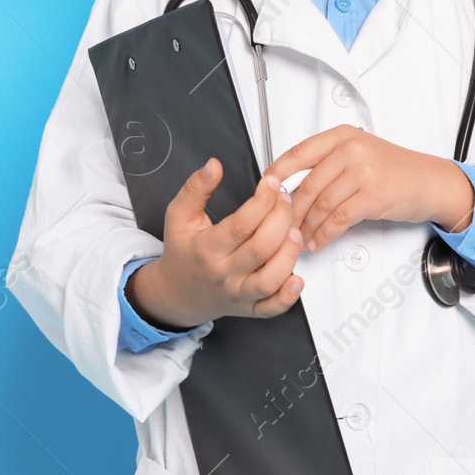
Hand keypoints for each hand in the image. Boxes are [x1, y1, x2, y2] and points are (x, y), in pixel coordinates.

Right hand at [127, 158, 304, 328]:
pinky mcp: (249, 308)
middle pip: (261, 248)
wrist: (176, 293)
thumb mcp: (178, 215)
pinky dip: (288, 296)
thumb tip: (213, 165)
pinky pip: (272, 308)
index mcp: (206, 249)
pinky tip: (297, 278)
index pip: (241, 225)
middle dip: (281, 219)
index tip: (271, 183)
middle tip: (286, 200)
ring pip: (270, 279)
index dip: (262, 201)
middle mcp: (224, 273)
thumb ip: (195, 188)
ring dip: (289, 254)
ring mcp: (238, 293)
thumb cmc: (182, 252)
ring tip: (294, 231)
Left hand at [264, 125, 474, 253]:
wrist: (430, 181)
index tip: (265, 188)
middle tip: (283, 225)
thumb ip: (330, 162)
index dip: (278, 171)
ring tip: (300, 238)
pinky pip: (338, 219)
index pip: (299, 152)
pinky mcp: (373, 195)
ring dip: (307, 226)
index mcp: (343, 136)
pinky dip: (325, 234)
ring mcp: (363, 171)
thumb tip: (292, 185)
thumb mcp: (360, 152)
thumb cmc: (395, 169)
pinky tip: (319, 241)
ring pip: (321, 204)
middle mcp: (351, 149)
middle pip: (308, 184)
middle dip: (292, 210)